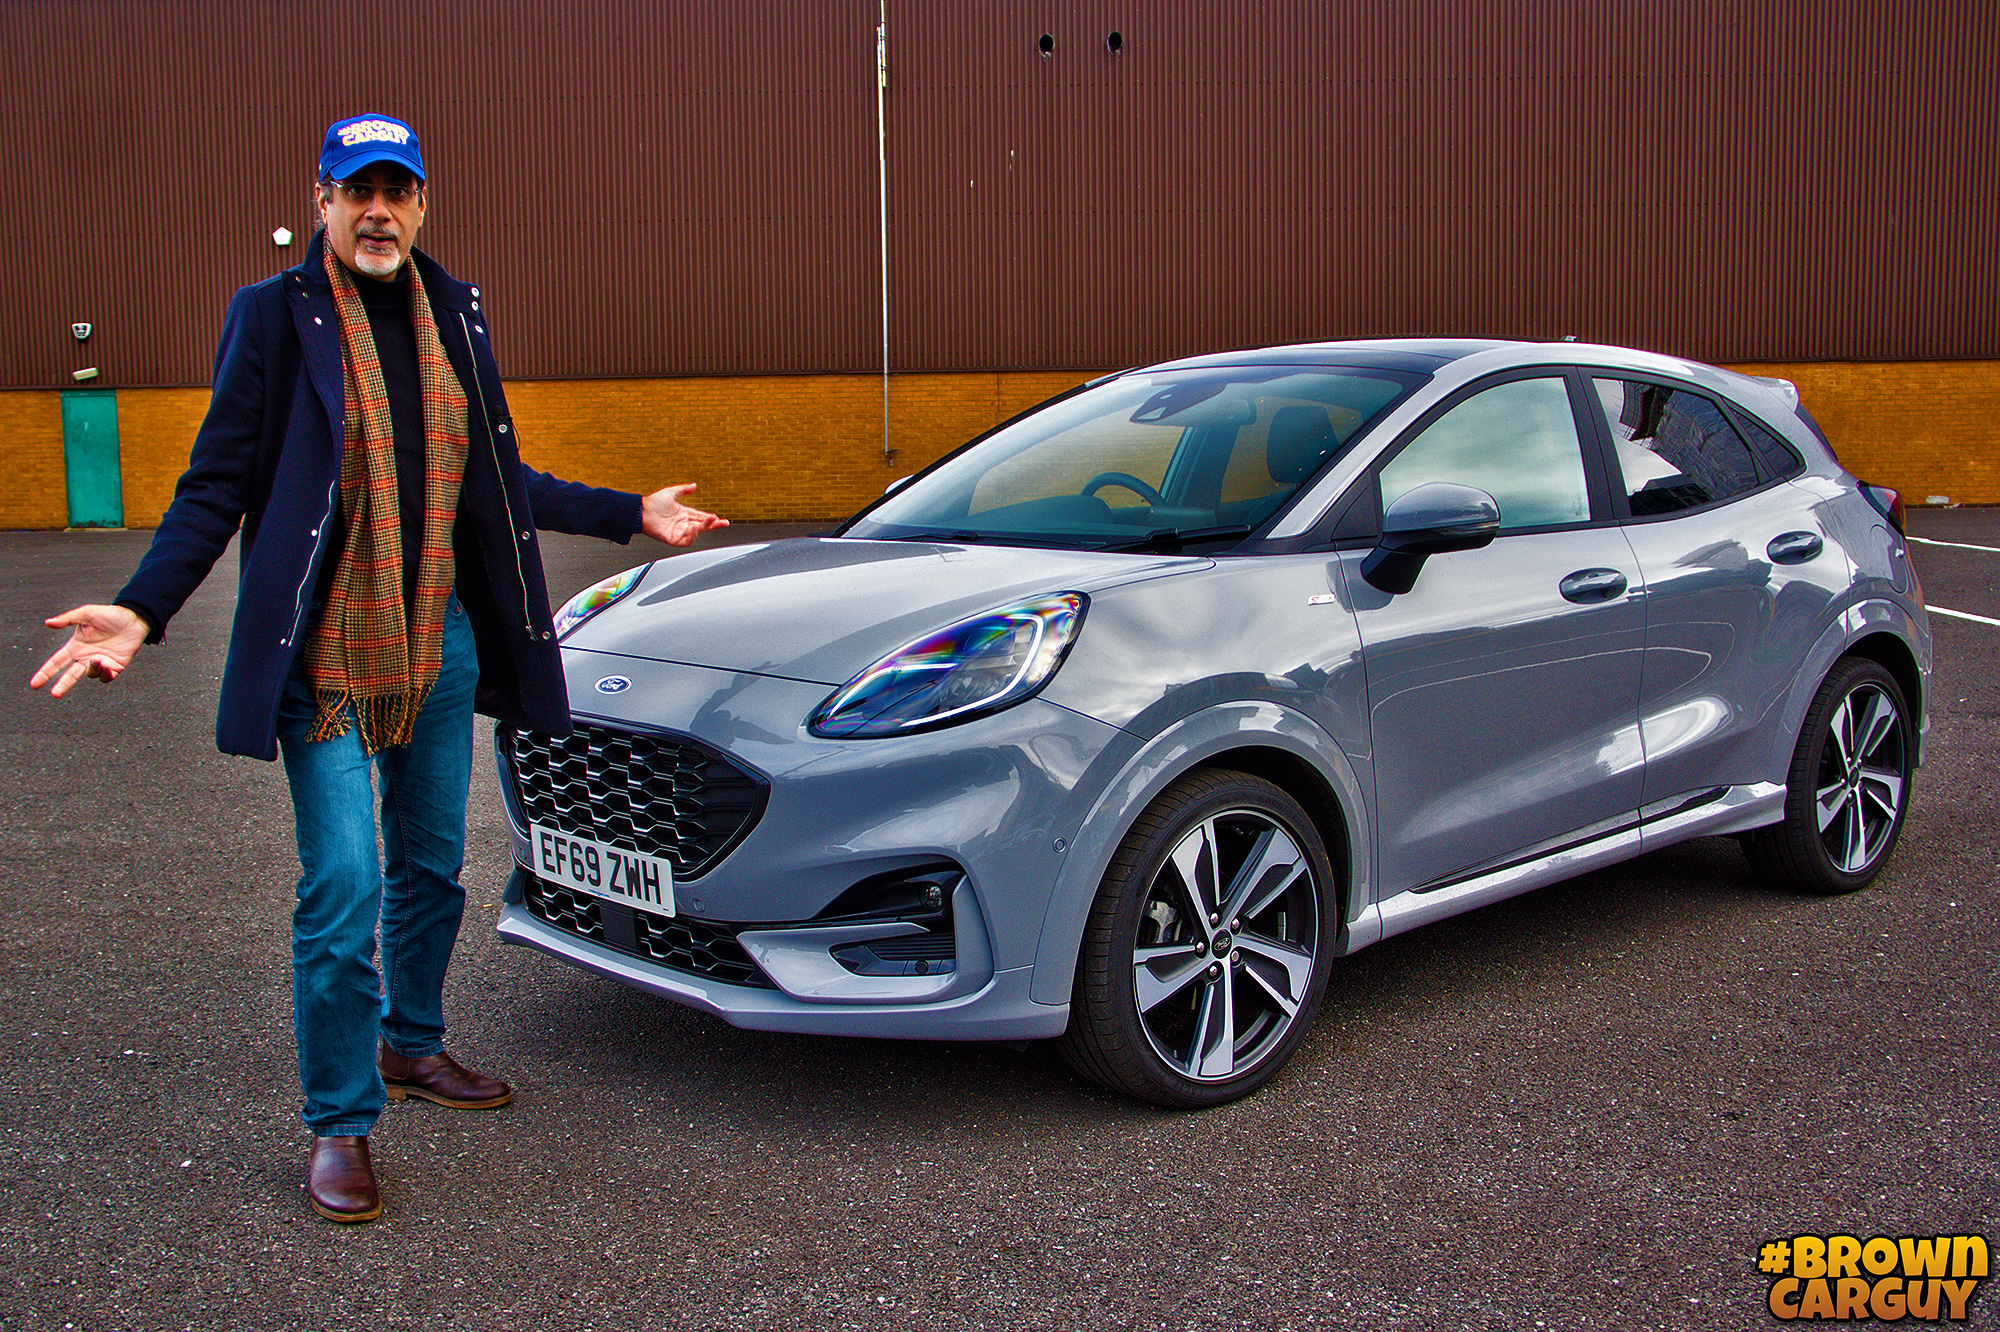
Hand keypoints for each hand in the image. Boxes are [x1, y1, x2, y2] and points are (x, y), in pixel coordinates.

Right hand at [30, 604, 147, 697]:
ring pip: (90, 674)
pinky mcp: (115, 666)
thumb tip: (47, 623)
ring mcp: (100, 663)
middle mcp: (85, 657)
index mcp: (75, 647)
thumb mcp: (86, 614)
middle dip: (62, 685)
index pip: (56, 663)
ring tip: (96, 658)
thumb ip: (67, 619)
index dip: (45, 673)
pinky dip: (104, 673)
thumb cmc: (108, 615)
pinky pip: (106, 676)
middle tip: (55, 694)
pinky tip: (105, 664)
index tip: (34, 685)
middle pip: (70, 675)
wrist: (133, 618)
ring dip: (92, 668)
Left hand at [639, 483, 728, 547]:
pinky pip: (686, 540)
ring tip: (710, 521)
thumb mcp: (670, 492)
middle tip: (723, 523)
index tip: (718, 517)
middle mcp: (683, 523)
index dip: (710, 517)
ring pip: (696, 533)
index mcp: (683, 513)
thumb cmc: (652, 503)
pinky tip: (694, 528)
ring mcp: (678, 531)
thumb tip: (694, 485)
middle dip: (714, 524)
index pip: (700, 516)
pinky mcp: (673, 539)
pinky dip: (692, 536)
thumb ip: (683, 489)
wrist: (641, 512)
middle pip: (702, 526)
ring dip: (704, 528)